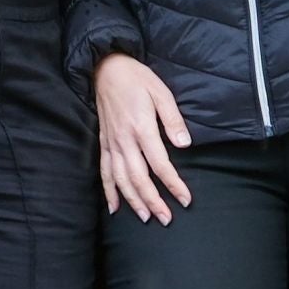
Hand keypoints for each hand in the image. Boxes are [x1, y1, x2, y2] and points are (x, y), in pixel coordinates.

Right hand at [94, 54, 192, 223]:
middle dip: (153, 201)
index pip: (160, 164)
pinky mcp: (104, 143)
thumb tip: (184, 145)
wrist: (106, 69)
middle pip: (139, 179)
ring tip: (145, 218)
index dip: (173, 184)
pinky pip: (104, 172)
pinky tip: (115, 207)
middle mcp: (124, 140)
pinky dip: (109, 192)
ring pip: (121, 180)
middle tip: (166, 219)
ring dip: (133, 201)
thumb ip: (173, 120)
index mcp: (142, 128)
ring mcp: (112, 144)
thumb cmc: (137, 79)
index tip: (185, 199)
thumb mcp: (161, 92)